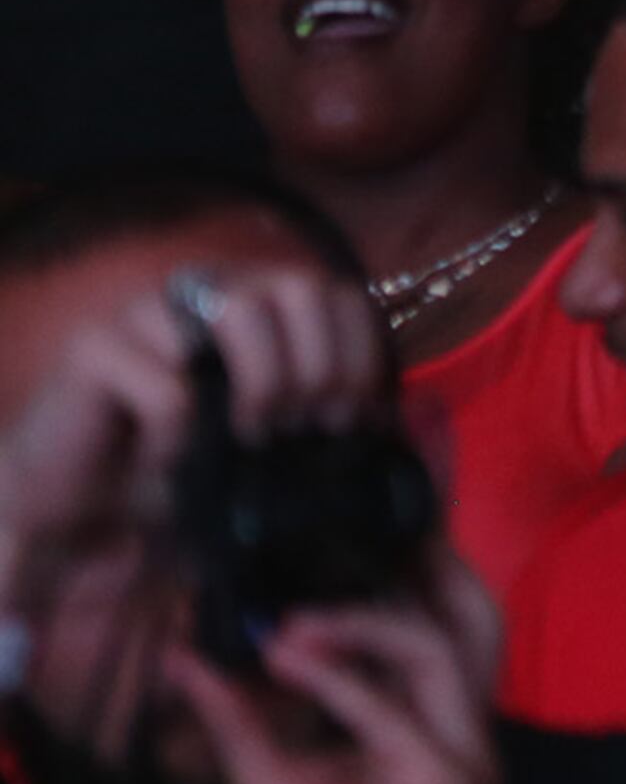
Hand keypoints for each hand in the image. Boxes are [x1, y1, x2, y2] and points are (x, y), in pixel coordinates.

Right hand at [2, 263, 389, 599]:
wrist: (74, 497)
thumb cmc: (177, 461)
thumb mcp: (261, 434)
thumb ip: (316, 412)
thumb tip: (393, 424)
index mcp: (253, 301)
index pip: (337, 294)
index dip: (358, 355)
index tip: (349, 420)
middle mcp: (204, 289)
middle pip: (297, 286)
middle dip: (319, 363)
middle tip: (304, 427)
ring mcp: (146, 309)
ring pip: (240, 311)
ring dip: (265, 382)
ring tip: (254, 438)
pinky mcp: (94, 346)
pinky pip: (167, 383)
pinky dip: (180, 434)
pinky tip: (168, 461)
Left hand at [173, 558, 503, 783]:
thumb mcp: (263, 774)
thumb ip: (236, 712)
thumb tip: (186, 653)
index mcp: (432, 728)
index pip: (448, 632)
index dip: (419, 578)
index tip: (363, 537)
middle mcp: (462, 737)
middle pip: (477, 624)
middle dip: (434, 569)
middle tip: (376, 532)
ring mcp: (467, 761)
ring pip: (437, 650)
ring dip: (362, 623)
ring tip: (292, 625)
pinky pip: (394, 712)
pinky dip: (340, 682)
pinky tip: (291, 665)